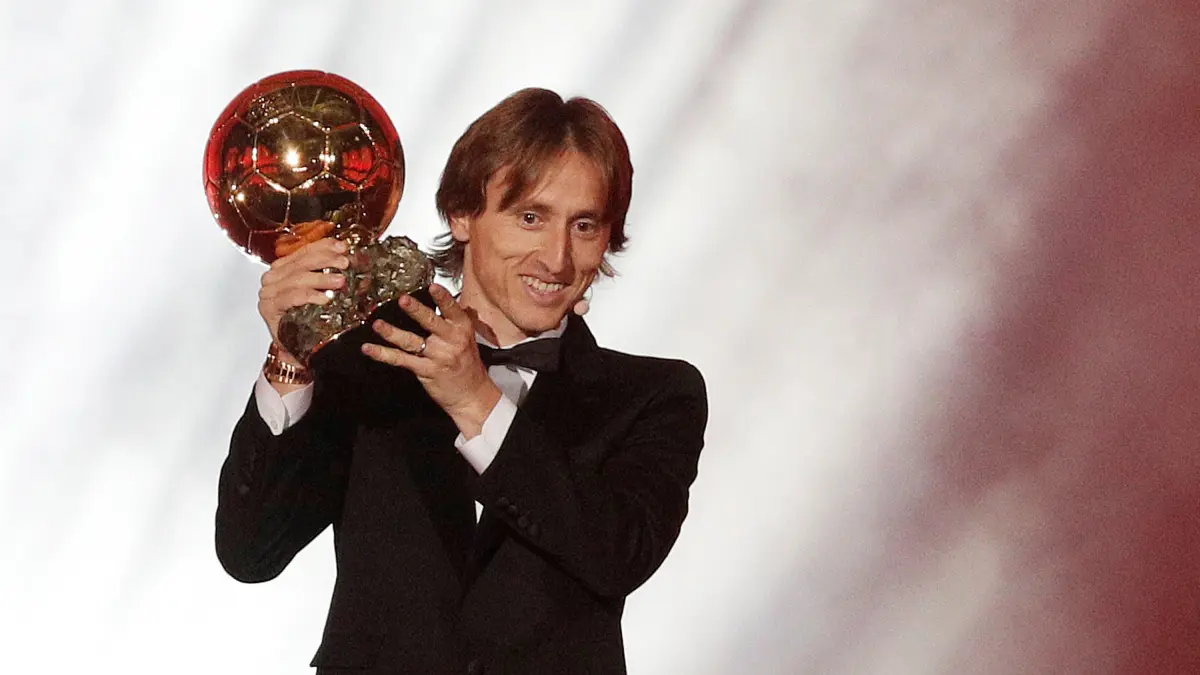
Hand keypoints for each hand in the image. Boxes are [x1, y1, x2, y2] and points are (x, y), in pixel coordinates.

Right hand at [257, 236, 348, 363]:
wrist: (295, 349)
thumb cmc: (306, 319)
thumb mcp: (319, 292)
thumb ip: (328, 274)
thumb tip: (348, 258)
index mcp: (283, 268)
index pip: (304, 251)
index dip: (324, 247)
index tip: (342, 247)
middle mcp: (273, 277)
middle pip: (301, 262)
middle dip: (326, 260)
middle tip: (345, 264)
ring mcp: (268, 292)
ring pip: (297, 278)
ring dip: (321, 278)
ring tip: (340, 281)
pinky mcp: (268, 308)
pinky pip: (291, 297)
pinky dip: (310, 296)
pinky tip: (325, 299)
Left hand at [362, 284, 500, 433]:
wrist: (472, 395)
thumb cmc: (468, 366)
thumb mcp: (468, 339)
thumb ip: (456, 321)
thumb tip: (446, 300)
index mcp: (462, 329)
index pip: (452, 310)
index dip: (443, 298)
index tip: (433, 287)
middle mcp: (451, 341)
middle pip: (431, 322)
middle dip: (416, 311)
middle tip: (404, 300)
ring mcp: (437, 356)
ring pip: (411, 341)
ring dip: (392, 333)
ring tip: (378, 325)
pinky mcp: (425, 370)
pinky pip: (401, 359)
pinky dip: (383, 354)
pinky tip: (370, 348)